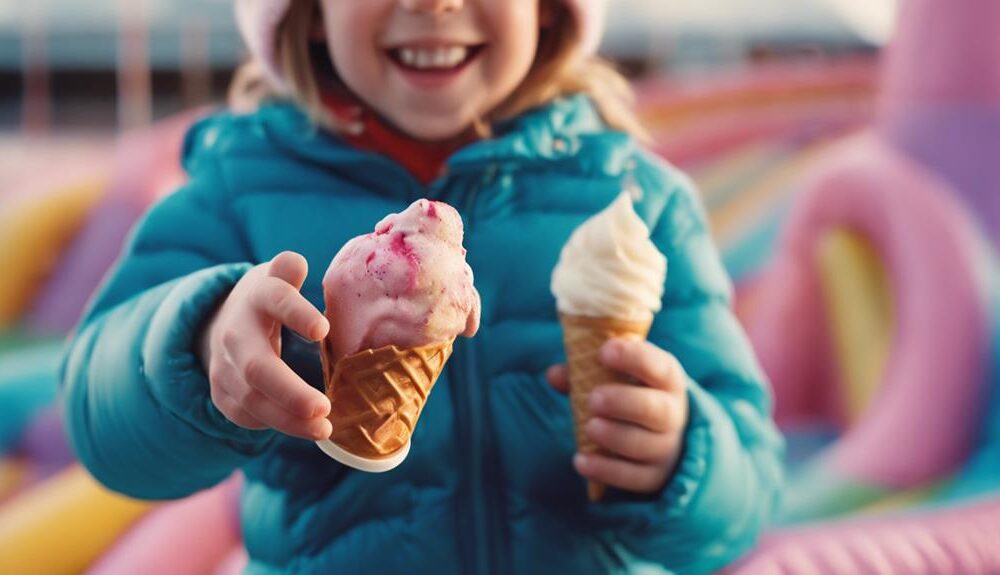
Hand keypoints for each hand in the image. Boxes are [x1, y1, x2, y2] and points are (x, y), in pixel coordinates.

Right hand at [200, 251, 332, 440]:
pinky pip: (247, 416)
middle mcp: (235, 333)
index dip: (296, 313)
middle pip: (258, 367)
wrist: (223, 321)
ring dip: (289, 419)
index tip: (323, 329)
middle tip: (324, 408)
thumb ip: (287, 270)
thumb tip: (297, 263)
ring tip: (324, 428)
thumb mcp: (277, 278)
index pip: (275, 300)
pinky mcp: (222, 393)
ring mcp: (224, 367)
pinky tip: (304, 429)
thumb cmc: (270, 299)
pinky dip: (277, 425)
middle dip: (290, 391)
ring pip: (253, 399)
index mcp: (258, 297)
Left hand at [547, 339, 688, 494]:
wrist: (660, 436)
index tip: (605, 351)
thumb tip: (554, 374)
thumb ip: (584, 373)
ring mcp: (665, 447)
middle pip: (656, 410)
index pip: (659, 366)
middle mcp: (672, 414)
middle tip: (594, 399)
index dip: (635, 357)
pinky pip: (632, 477)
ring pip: (644, 444)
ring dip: (615, 436)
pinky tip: (580, 461)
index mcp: (666, 381)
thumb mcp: (615, 378)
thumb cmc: (630, 395)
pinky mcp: (652, 475)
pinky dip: (605, 470)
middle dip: (624, 403)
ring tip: (589, 427)